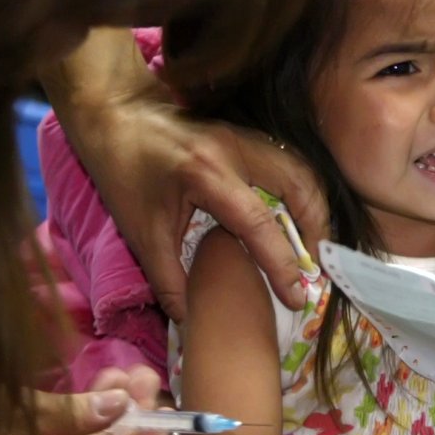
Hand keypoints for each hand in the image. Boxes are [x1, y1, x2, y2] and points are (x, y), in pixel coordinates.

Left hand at [86, 96, 326, 318]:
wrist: (116, 115)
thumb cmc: (123, 172)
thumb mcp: (140, 231)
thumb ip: (168, 278)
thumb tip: (192, 319)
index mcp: (208, 174)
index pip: (259, 224)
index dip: (282, 264)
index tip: (296, 296)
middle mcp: (237, 150)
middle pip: (300, 183)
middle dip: (317, 226)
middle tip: (318, 264)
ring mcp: (246, 137)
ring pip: (301, 168)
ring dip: (315, 206)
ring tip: (316, 243)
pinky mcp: (247, 135)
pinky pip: (289, 162)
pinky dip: (302, 190)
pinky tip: (299, 215)